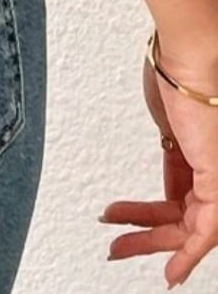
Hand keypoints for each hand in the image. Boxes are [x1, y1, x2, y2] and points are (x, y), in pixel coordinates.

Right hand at [98, 41, 217, 287]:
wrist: (193, 56)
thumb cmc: (179, 72)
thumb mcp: (168, 118)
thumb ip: (172, 146)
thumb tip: (167, 154)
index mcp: (203, 152)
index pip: (183, 195)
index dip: (160, 214)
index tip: (136, 225)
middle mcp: (215, 166)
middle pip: (182, 215)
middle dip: (146, 233)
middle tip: (117, 244)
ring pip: (188, 227)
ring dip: (151, 241)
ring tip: (119, 248)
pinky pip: (204, 232)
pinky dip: (187, 256)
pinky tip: (171, 271)